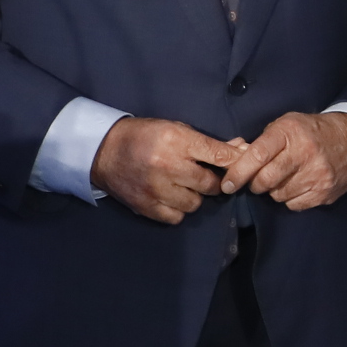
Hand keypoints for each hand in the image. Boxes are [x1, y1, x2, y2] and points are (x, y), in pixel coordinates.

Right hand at [93, 116, 241, 223]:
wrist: (103, 151)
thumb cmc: (144, 136)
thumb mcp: (175, 128)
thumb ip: (207, 142)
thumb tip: (240, 149)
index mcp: (175, 140)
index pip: (217, 154)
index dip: (234, 161)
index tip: (243, 165)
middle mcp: (167, 165)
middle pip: (210, 184)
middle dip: (214, 182)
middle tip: (205, 177)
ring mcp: (156, 189)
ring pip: (195, 204)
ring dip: (194, 197)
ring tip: (183, 186)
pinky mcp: (146, 206)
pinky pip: (176, 217)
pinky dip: (178, 210)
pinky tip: (171, 197)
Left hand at [216, 109, 346, 211]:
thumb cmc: (312, 131)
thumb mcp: (287, 125)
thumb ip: (261, 142)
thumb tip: (232, 159)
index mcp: (290, 132)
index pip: (258, 155)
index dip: (239, 172)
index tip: (228, 184)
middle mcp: (304, 153)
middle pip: (266, 180)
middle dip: (256, 183)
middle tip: (258, 179)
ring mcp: (317, 175)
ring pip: (278, 195)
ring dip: (275, 190)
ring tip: (285, 177)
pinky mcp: (325, 192)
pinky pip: (294, 205)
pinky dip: (291, 198)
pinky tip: (299, 184)